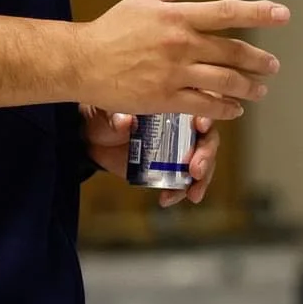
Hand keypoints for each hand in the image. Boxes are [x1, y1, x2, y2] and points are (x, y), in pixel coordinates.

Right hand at [69, 0, 288, 118]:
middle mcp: (180, 44)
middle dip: (258, 61)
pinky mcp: (164, 98)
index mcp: (177, 16)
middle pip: (232, 52)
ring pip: (223, 82)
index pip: (227, 11)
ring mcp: (174, 73)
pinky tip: (234, 109)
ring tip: (259, 90)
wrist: (82, 61)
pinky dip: (224, 108)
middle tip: (272, 66)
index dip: (259, 13)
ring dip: (247, 88)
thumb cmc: (113, 28)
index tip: (283, 15)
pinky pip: (204, 105)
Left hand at [82, 107, 222, 206]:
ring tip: (192, 192)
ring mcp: (179, 150)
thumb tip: (124, 121)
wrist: (94, 140)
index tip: (201, 125)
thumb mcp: (109, 111)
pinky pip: (183, 182)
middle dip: (206, 154)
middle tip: (196, 169)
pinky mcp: (170, 170)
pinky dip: (180, 192)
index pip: (202, 105)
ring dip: (202, 178)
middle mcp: (183, 126)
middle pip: (208, 138)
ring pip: (203, 162)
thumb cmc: (107, 116)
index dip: (207, 114)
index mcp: (175, 105)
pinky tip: (168, 199)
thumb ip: (118, 116)